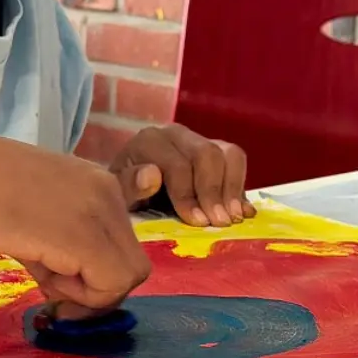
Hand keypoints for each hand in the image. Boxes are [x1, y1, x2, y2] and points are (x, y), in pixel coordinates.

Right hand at [0, 133, 151, 316]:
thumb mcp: (39, 209)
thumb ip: (66, 243)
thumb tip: (72, 288)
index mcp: (100, 185)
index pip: (124, 246)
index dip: (98, 274)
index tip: (63, 279)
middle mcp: (109, 195)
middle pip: (132, 266)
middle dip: (96, 289)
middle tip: (54, 286)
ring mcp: (100, 214)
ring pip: (126, 278)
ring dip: (87, 293)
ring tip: (43, 271)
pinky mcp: (84, 237)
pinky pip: (107, 285)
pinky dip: (80, 296)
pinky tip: (43, 274)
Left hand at [109, 124, 252, 228]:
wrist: (132, 190)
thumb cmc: (124, 196)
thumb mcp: (115, 195)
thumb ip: (127, 186)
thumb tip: (151, 175)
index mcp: (149, 142)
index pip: (176, 165)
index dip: (187, 195)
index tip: (198, 222)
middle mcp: (175, 134)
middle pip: (206, 155)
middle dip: (213, 191)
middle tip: (219, 223)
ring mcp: (198, 140)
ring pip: (227, 154)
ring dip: (232, 189)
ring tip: (233, 218)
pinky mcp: (217, 151)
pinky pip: (236, 161)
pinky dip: (241, 187)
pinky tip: (242, 212)